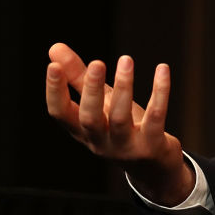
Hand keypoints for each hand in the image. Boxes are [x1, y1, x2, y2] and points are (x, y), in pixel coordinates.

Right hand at [45, 42, 193, 204]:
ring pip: (121, 118)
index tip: (52, 65)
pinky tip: (162, 70)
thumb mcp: (99, 103)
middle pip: (89, 118)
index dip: (54, 91)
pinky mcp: (152, 145)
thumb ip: (78, 76)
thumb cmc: (121, 128)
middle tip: (96, 63)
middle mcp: (100, 141)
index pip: (60, 114)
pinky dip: (159, 93)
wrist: (153, 166)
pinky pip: (156, 117)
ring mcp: (126, 146)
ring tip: (126, 60)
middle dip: (91, 90)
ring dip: (124, 88)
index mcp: (82, 131)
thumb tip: (54, 48)